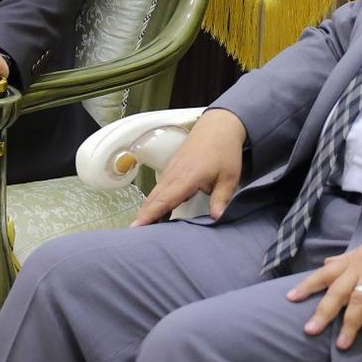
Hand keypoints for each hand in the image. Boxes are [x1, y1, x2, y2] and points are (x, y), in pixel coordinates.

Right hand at [132, 107, 246, 224]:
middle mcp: (174, 175)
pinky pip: (160, 188)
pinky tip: (153, 212)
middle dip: (143, 216)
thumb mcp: (229, 177)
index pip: (165, 200)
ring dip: (147, 209)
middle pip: (154, 199)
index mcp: (187, 178)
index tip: (136, 227)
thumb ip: (221, 199)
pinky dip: (154, 201)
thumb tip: (217, 218)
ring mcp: (171, 170)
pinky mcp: (172, 169)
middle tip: (132, 235)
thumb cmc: (225, 151)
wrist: (219, 126)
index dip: (150, 214)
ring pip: (155, 194)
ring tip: (139, 229)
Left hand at [290, 222, 361, 348]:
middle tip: (310, 330)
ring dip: (350, 324)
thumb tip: (327, 263)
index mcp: (350, 263)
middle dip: (324, 312)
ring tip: (343, 344)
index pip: (324, 273)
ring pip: (358, 303)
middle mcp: (358, 271)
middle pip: (337, 292)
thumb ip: (344, 260)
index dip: (307, 285)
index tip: (291, 297)